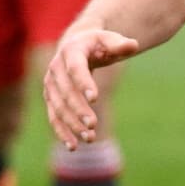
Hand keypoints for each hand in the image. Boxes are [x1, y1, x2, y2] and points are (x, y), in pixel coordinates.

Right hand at [43, 29, 138, 149]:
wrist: (76, 46)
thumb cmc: (97, 44)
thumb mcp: (109, 39)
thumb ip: (120, 44)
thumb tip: (134, 45)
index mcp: (71, 52)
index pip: (76, 69)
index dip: (83, 83)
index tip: (94, 98)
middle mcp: (56, 69)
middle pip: (66, 92)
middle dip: (79, 110)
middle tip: (93, 124)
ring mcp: (50, 84)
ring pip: (59, 108)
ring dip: (72, 124)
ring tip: (90, 138)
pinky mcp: (50, 98)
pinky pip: (54, 117)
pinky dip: (62, 132)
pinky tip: (73, 146)